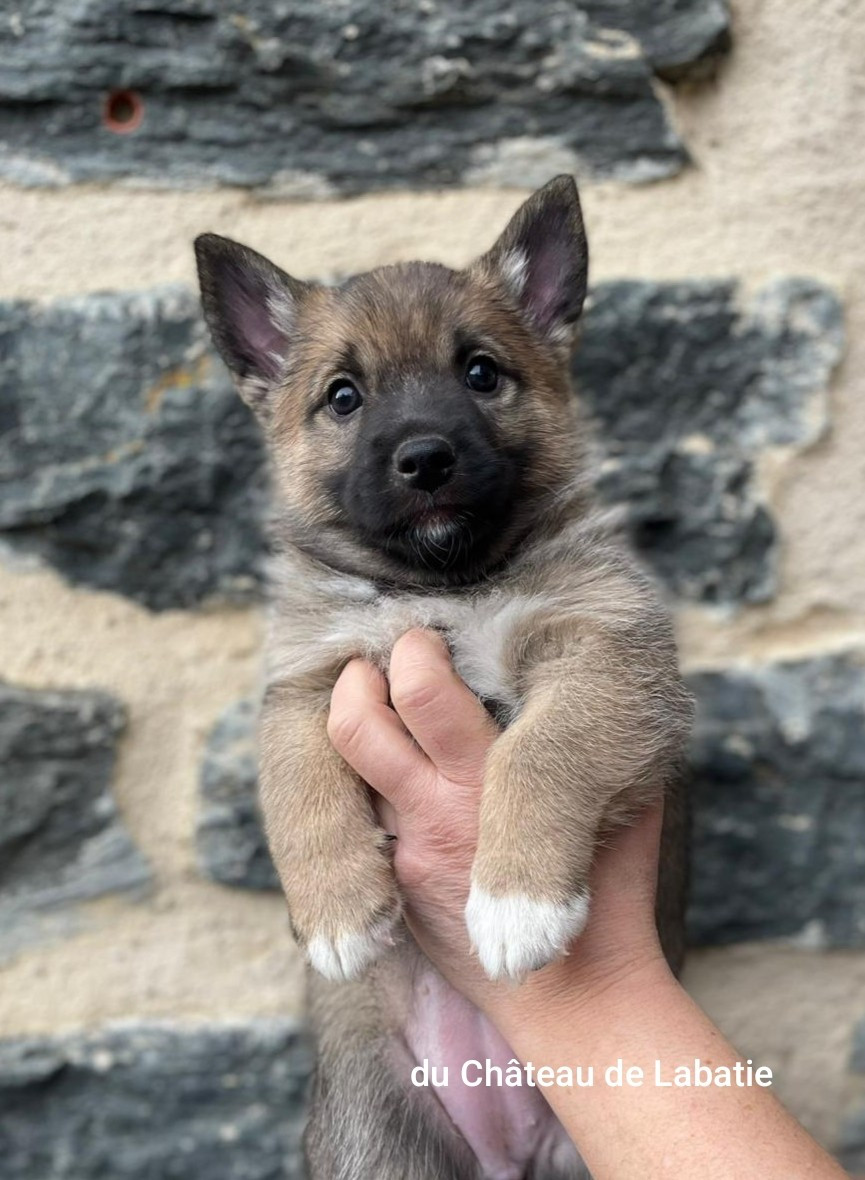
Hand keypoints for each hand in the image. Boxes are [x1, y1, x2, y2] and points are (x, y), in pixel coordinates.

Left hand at [327, 628, 668, 1019]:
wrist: (576, 996)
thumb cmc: (610, 890)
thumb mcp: (625, 803)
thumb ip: (596, 745)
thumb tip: (586, 679)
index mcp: (497, 777)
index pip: (426, 693)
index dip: (414, 651)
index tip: (426, 634)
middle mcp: (441, 808)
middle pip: (360, 726)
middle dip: (359, 678)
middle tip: (379, 659)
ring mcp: (409, 849)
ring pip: (347, 768)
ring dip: (349, 721)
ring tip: (368, 695)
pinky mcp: (397, 883)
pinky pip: (362, 813)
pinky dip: (369, 777)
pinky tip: (393, 762)